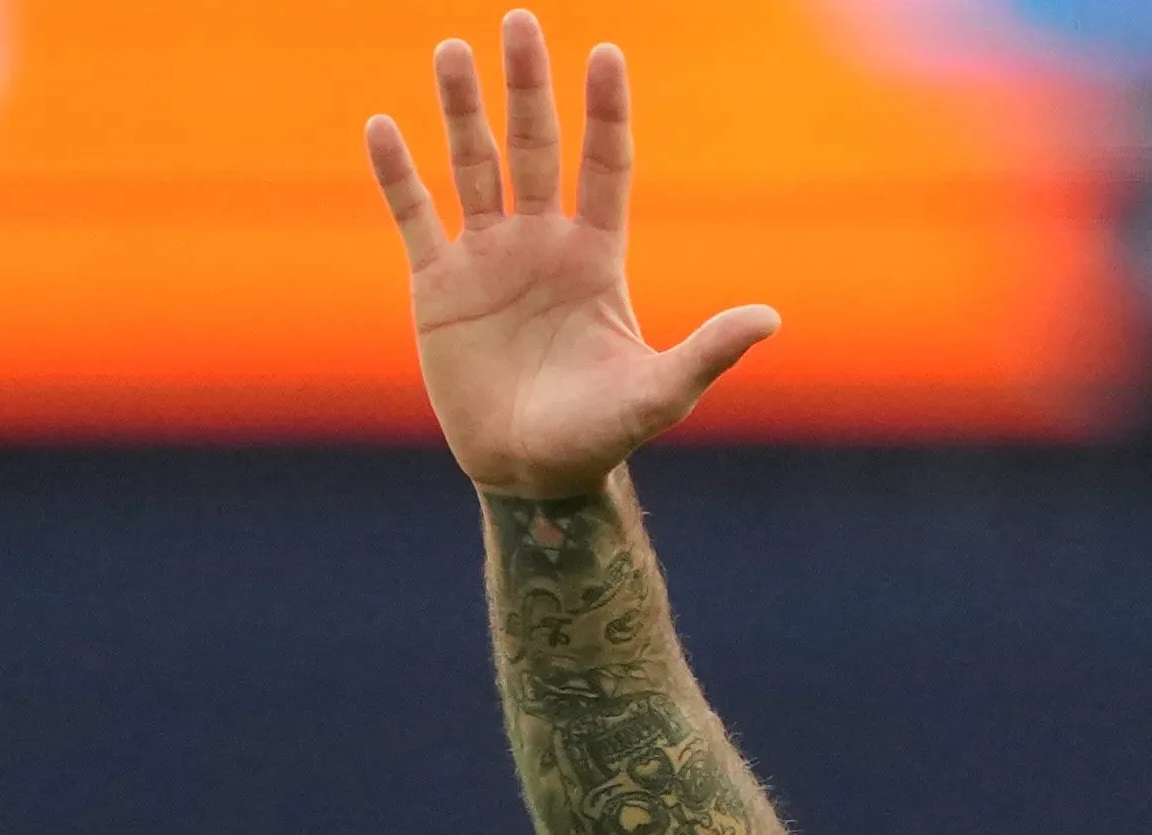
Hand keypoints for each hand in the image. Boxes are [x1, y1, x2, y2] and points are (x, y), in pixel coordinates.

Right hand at [365, 12, 777, 497]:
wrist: (533, 473)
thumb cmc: (601, 434)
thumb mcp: (660, 392)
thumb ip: (709, 351)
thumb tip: (771, 318)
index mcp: (596, 257)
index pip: (605, 167)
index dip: (606, 113)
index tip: (606, 53)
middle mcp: (542, 244)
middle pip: (535, 148)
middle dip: (527, 87)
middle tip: (521, 20)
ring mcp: (487, 258)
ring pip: (472, 165)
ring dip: (461, 109)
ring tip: (453, 50)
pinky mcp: (438, 285)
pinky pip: (414, 216)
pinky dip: (396, 174)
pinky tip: (381, 125)